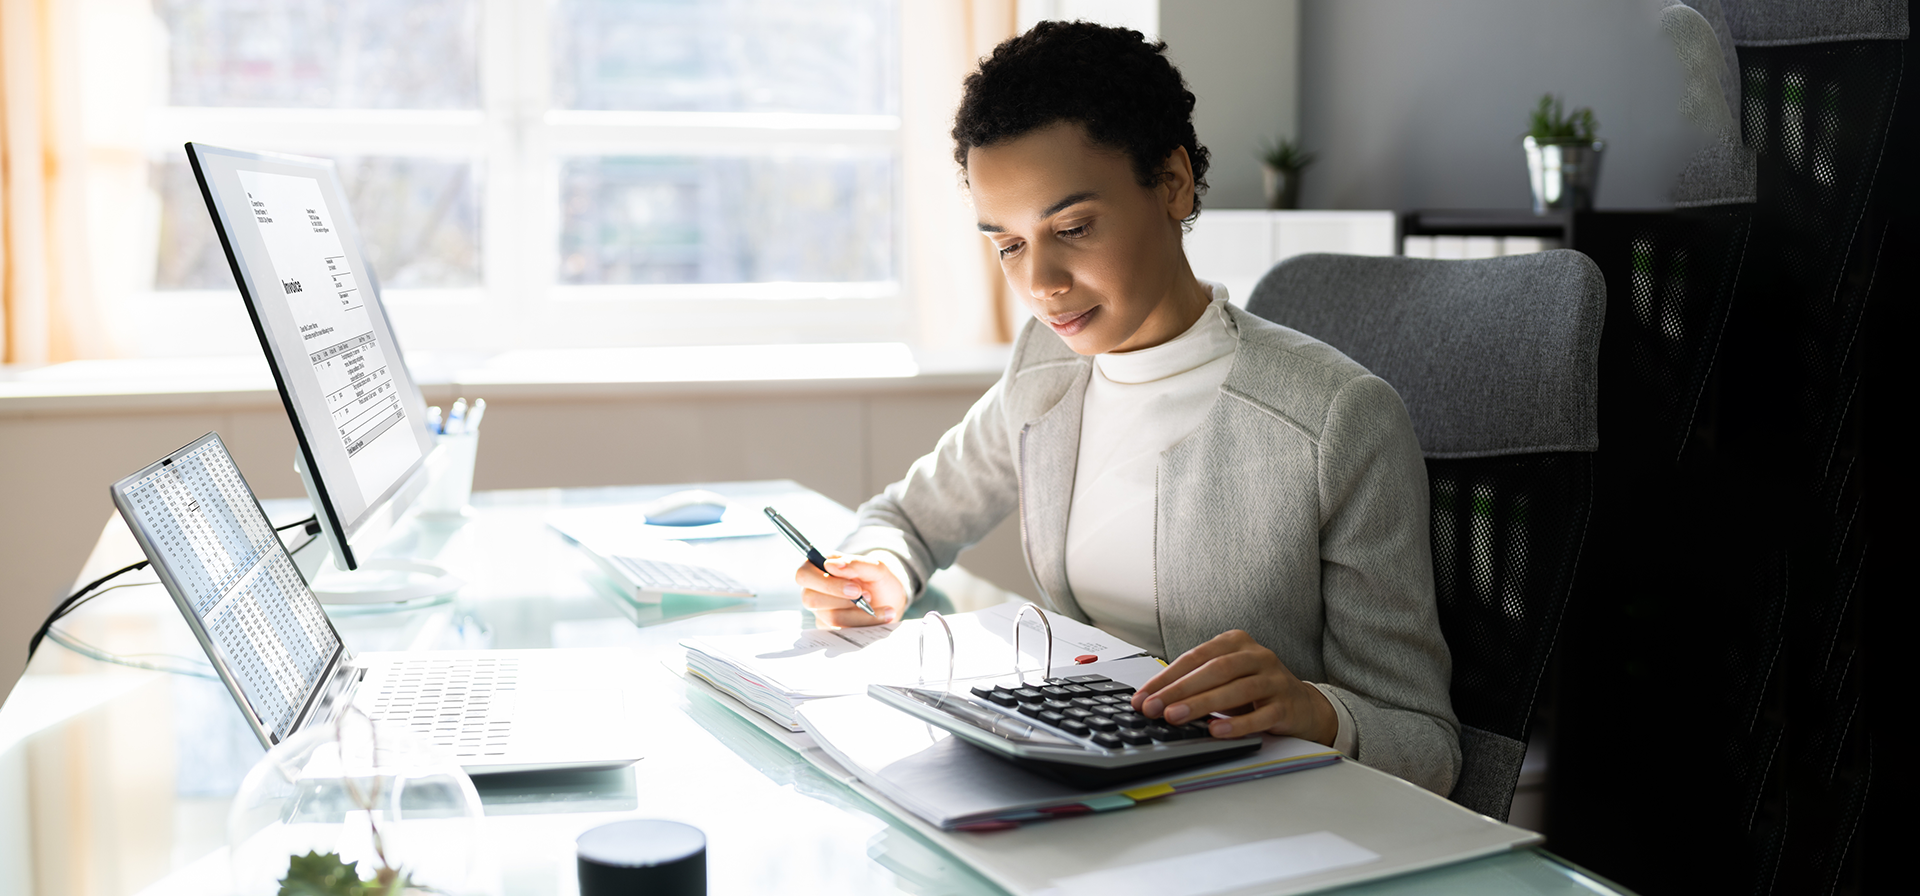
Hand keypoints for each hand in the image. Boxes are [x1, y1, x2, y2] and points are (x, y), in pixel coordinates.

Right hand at [795, 553, 908, 627]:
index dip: (827, 583)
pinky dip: (865, 624)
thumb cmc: (877, 578)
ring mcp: (820, 610)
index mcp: (816, 567)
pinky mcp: (831, 627)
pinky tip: (881, 617)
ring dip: (859, 613)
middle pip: (810, 599)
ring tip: (877, 605)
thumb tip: (831, 565)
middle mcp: (813, 589)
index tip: (856, 588)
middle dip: (841, 600)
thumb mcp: (875, 566)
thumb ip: (855, 563)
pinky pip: (843, 630)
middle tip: (867, 597)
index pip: (804, 575)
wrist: (889, 598)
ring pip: (830, 617)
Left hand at [1131, 630, 1338, 744]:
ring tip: (1175, 717)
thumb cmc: (1254, 691)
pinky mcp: (1286, 705)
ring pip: (1236, 689)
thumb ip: (1195, 683)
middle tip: (1154, 708)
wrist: (1302, 706)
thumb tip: (1154, 700)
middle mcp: (1257, 655)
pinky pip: (1260, 715)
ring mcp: (1274, 679)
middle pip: (1214, 670)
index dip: (1166, 677)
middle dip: (1179, 690)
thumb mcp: (1225, 679)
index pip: (1195, 657)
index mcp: (1236, 642)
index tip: (1143, 697)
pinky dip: (1237, 724)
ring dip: (1202, 704)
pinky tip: (1217, 731)